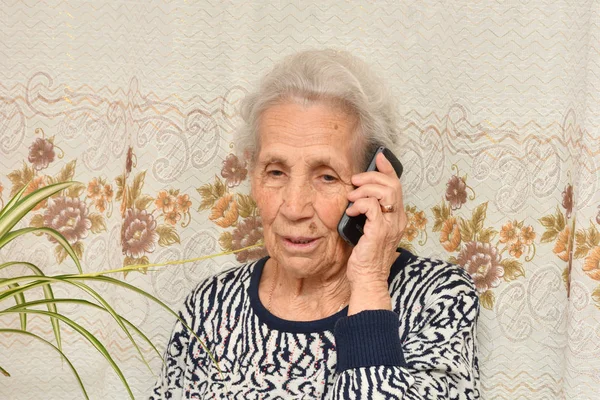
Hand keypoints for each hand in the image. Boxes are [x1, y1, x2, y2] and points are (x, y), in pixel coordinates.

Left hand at [344, 152, 406, 313]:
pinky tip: (350, 211)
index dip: (388, 169)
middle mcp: (398, 219)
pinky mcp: (379, 231)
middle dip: (371, 176)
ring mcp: (391, 225)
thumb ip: (369, 213)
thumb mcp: (369, 230)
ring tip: (351, 196)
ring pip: (385, 192)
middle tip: (355, 180)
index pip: (397, 186)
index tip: (378, 158)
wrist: (367, 279)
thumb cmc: (366, 257)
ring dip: (365, 189)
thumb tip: (356, 195)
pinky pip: (372, 206)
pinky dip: (359, 204)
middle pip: (392, 184)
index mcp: (397, 217)